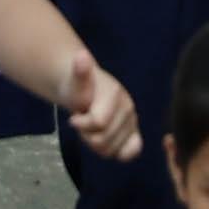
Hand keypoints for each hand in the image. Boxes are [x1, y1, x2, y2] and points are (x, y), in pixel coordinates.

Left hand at [60, 48, 142, 164]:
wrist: (85, 90)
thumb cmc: (78, 87)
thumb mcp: (74, 81)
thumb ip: (79, 72)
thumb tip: (81, 55)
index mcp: (116, 94)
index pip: (98, 123)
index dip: (81, 124)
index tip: (74, 117)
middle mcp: (129, 107)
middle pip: (103, 140)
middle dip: (87, 135)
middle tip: (82, 123)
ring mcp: (133, 122)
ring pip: (111, 150)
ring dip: (96, 144)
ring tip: (91, 129)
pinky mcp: (134, 134)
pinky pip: (132, 151)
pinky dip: (119, 153)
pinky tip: (108, 143)